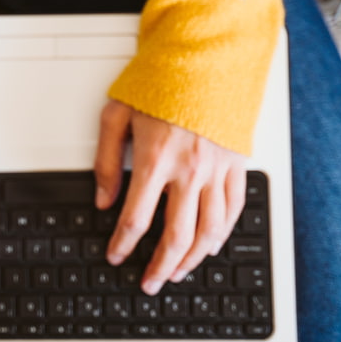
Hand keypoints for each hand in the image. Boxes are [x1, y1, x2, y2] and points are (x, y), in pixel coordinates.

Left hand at [94, 100, 246, 294]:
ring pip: (209, 231)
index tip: (116, 255)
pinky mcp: (237, 165)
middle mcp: (189, 170)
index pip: (136, 218)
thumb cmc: (159, 83)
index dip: (123, 244)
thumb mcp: (116, 115)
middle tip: (148, 282)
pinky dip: (222, 234)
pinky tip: (210, 246)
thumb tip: (103, 199)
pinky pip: (234, 210)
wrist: (204, 59)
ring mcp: (217, 170)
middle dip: (159, 266)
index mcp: (156, 158)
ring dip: (192, 259)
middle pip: (176, 235)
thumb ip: (106, 160)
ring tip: (176, 273)